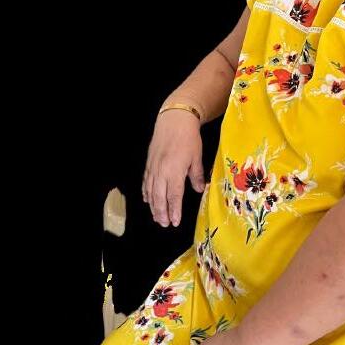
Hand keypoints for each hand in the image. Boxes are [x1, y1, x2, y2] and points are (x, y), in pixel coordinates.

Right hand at [142, 109, 206, 226]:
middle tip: (164, 224)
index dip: (174, 210)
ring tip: (156, 217)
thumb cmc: (188, 138)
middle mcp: (161, 172)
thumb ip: (196, 175)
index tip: (175, 222)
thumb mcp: (197, 157)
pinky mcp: (149, 163)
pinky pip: (145, 181)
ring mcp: (153, 168)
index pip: (174, 196)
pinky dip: (146, 192)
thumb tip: (199, 190)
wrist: (174, 120)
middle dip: (161, 212)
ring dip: (153, 206)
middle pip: (159, 197)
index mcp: (174, 172)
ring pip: (150, 191)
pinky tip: (147, 199)